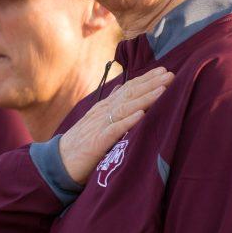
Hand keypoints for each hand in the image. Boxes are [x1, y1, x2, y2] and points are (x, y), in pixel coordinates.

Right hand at [59, 67, 173, 183]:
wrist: (60, 162)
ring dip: (145, 98)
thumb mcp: (96, 119)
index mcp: (104, 107)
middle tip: (171, 74)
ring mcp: (99, 126)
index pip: (128, 89)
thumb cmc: (81, 142)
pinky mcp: (97, 142)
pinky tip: (141, 114)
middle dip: (151, 84)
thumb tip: (122, 87)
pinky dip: (128, 121)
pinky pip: (114, 129)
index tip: (164, 70)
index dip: (146, 79)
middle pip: (129, 94)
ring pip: (124, 108)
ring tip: (162, 90)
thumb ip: (110, 104)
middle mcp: (103, 112)